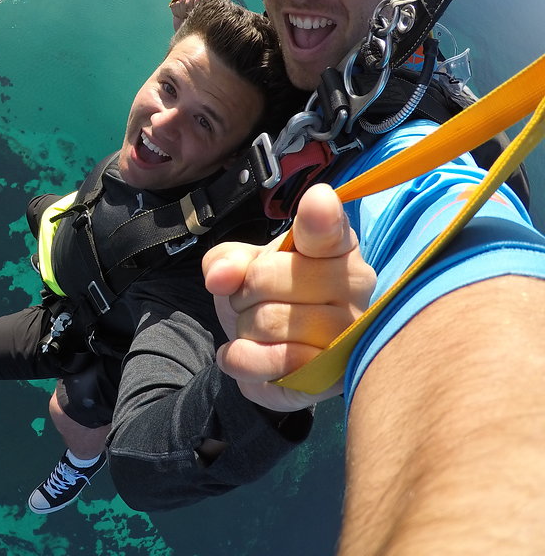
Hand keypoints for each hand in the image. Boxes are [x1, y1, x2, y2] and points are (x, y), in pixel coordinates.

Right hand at [171, 0, 200, 29]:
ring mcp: (183, 4)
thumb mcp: (201, 15)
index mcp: (200, 0)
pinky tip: (179, 16)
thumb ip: (200, 5)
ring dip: (181, 11)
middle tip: (189, 15)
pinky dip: (176, 12)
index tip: (195, 9)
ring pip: (180, 1)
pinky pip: (174, 5)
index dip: (193, 2)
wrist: (189, 34)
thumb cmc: (198, 25)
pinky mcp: (176, 7)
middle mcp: (192, 0)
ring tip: (184, 17)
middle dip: (187, 8)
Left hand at [201, 184, 375, 411]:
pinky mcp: (331, 375)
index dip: (320, 216)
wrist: (275, 351)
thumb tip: (219, 277)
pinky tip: (244, 352)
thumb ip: (228, 260)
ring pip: (267, 322)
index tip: (317, 201)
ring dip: (242, 326)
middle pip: (269, 278)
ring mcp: (349, 334)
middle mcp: (355, 286)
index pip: (328, 230)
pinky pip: (271, 362)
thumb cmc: (270, 296)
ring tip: (257, 328)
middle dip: (242, 291)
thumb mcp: (243, 266)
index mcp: (337, 247)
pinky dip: (240, 358)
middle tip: (252, 299)